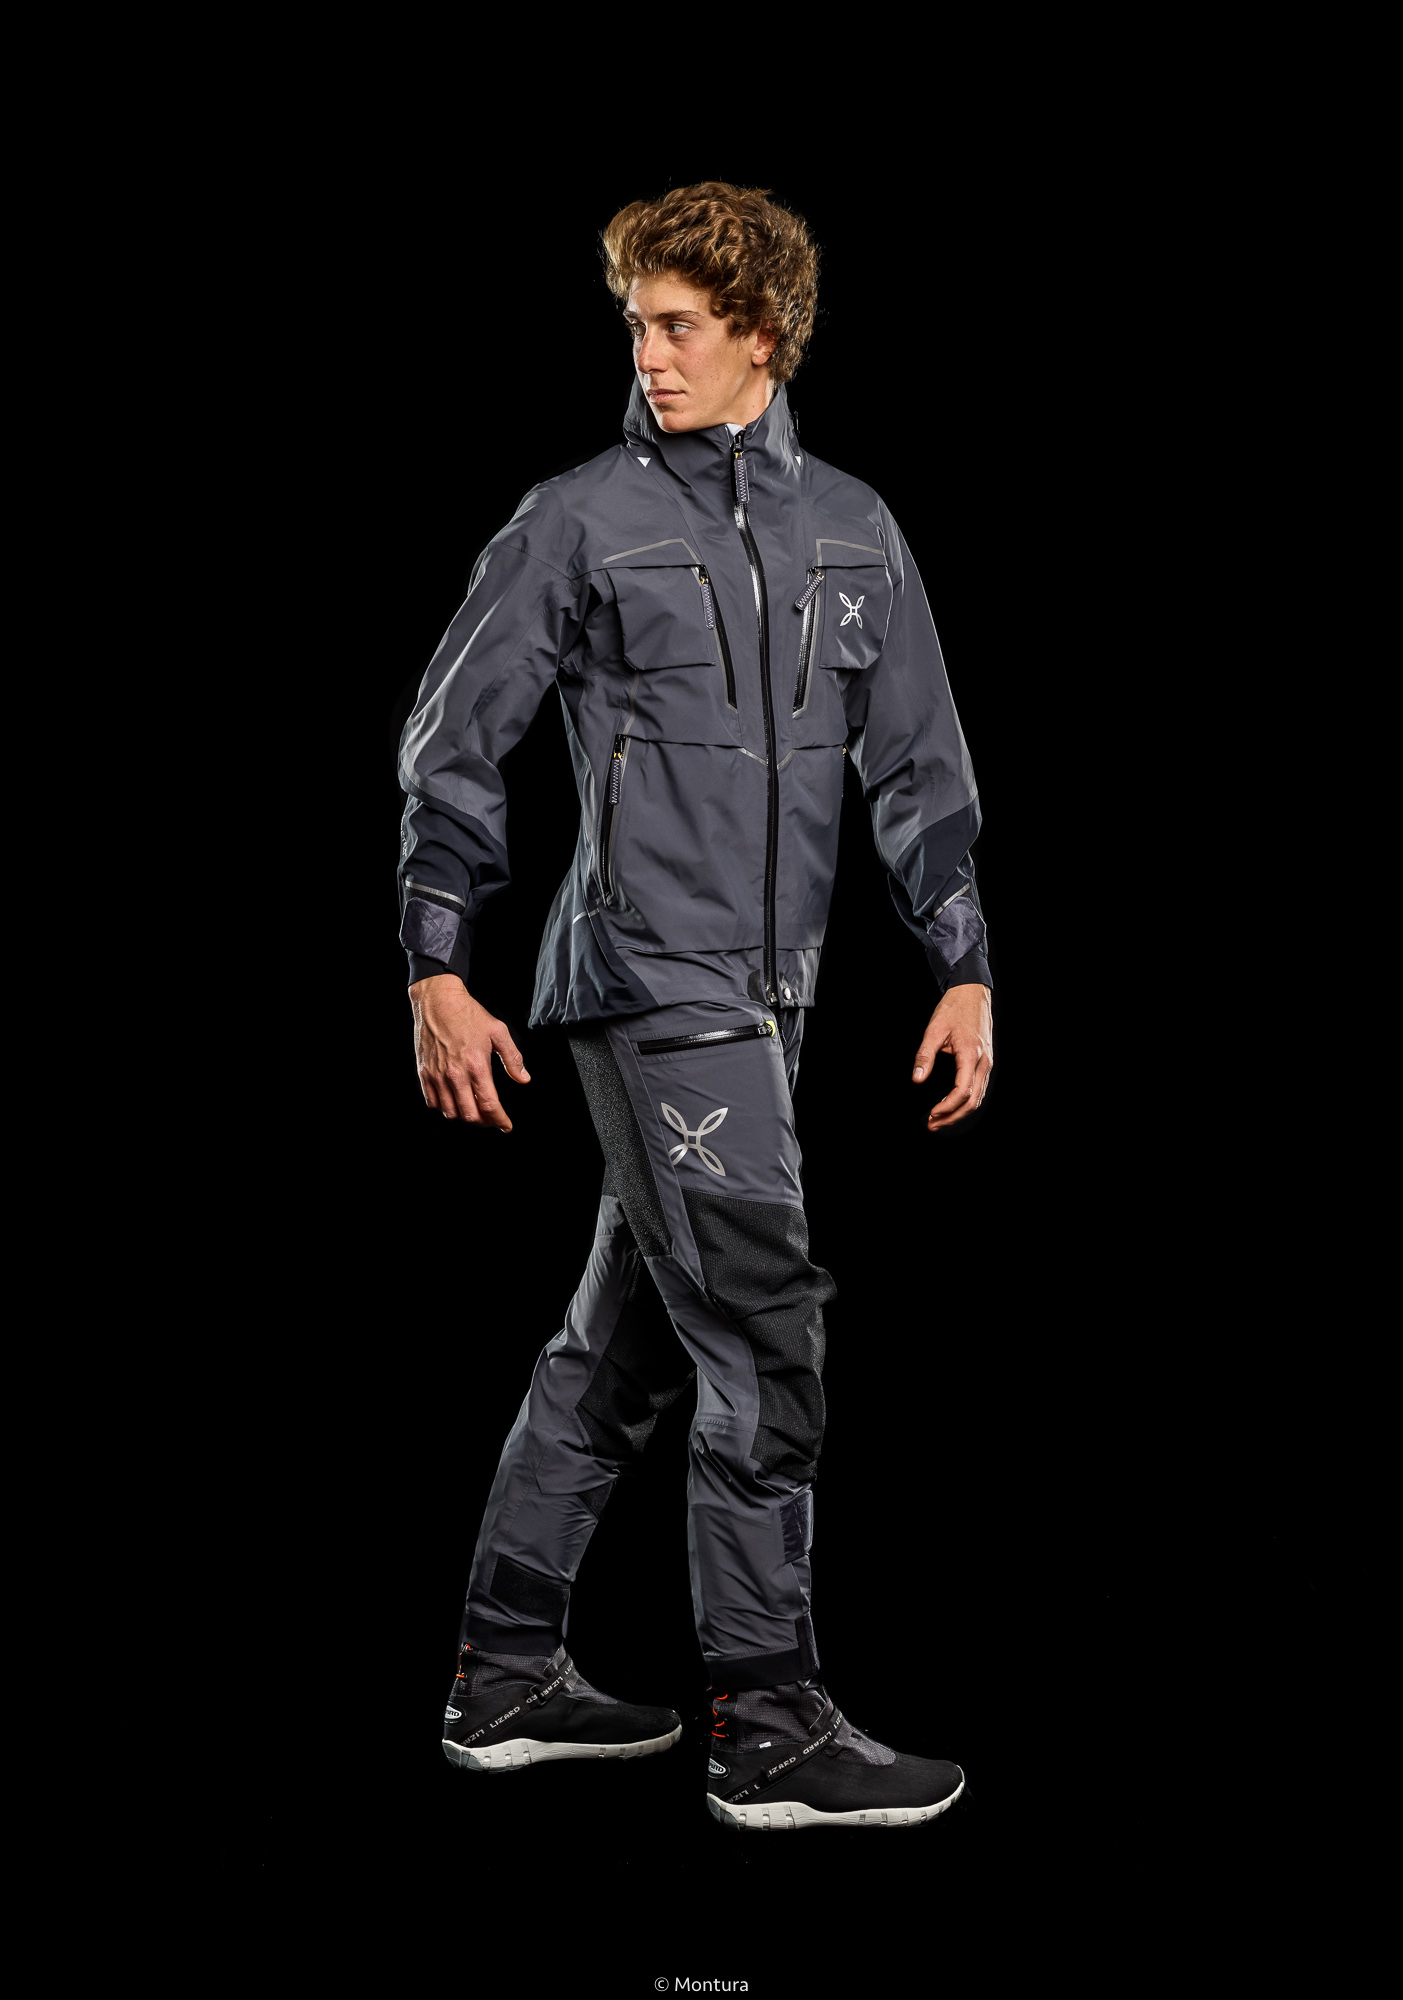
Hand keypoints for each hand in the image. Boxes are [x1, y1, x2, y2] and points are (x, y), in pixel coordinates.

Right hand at [409, 975, 530, 1129]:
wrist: (438, 1001)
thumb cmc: (468, 1014)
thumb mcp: (498, 1032)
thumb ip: (512, 1058)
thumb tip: (523, 1079)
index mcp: (476, 1066)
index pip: (489, 1105)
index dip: (500, 1120)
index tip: (506, 1126)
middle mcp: (455, 1075)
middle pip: (469, 1115)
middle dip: (484, 1121)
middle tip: (491, 1117)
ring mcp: (437, 1075)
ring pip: (450, 1112)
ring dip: (464, 1115)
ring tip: (473, 1109)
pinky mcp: (424, 1072)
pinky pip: (432, 1101)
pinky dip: (444, 1107)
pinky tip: (453, 1100)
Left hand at [912, 984, 991, 1131]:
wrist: (972, 993)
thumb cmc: (954, 1009)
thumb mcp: (934, 1030)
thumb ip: (925, 1055)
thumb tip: (917, 1079)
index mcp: (971, 1055)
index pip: (962, 1092)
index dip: (947, 1107)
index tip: (931, 1114)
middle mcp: (983, 1062)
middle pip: (973, 1101)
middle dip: (952, 1116)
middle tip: (932, 1124)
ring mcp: (987, 1063)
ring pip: (978, 1097)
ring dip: (959, 1112)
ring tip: (939, 1119)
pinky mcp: (986, 1062)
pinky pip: (980, 1088)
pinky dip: (967, 1102)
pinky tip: (952, 1106)